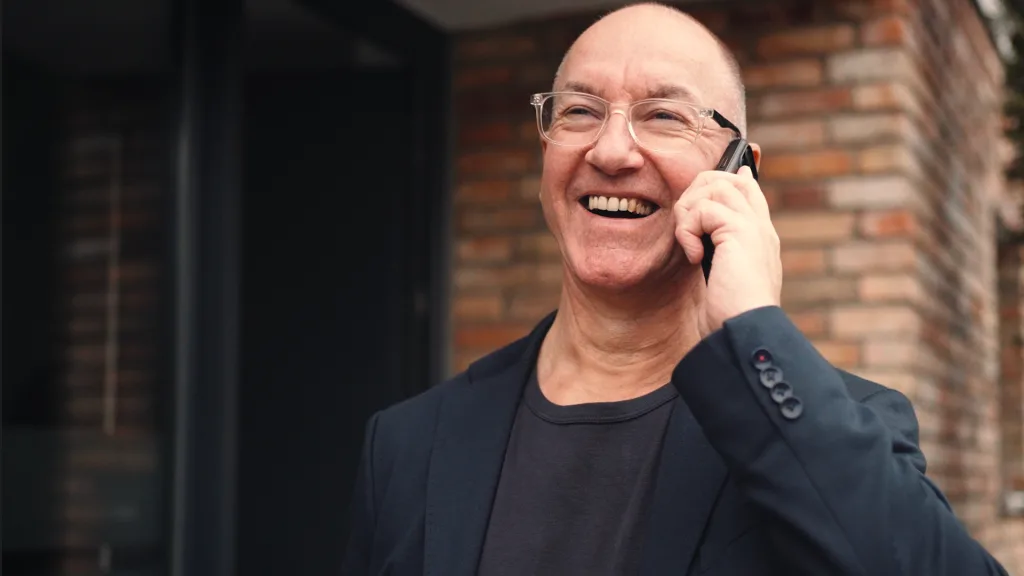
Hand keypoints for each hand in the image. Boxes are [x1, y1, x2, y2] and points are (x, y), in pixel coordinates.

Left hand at [673, 165, 781, 336]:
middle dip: (697, 193)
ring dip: (689, 211)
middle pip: (728, 178)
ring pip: (715, 185)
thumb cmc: (730, 316)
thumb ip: (717, 252)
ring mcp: (752, 227)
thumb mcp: (723, 279)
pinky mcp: (738, 231)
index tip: (710, 189)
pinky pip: (703, 208)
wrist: (745, 330)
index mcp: (760, 238)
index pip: (748, 190)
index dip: (727, 180)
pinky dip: (688, 230)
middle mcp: (760, 227)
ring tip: (688, 243)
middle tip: (686, 227)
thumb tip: (704, 236)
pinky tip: (693, 256)